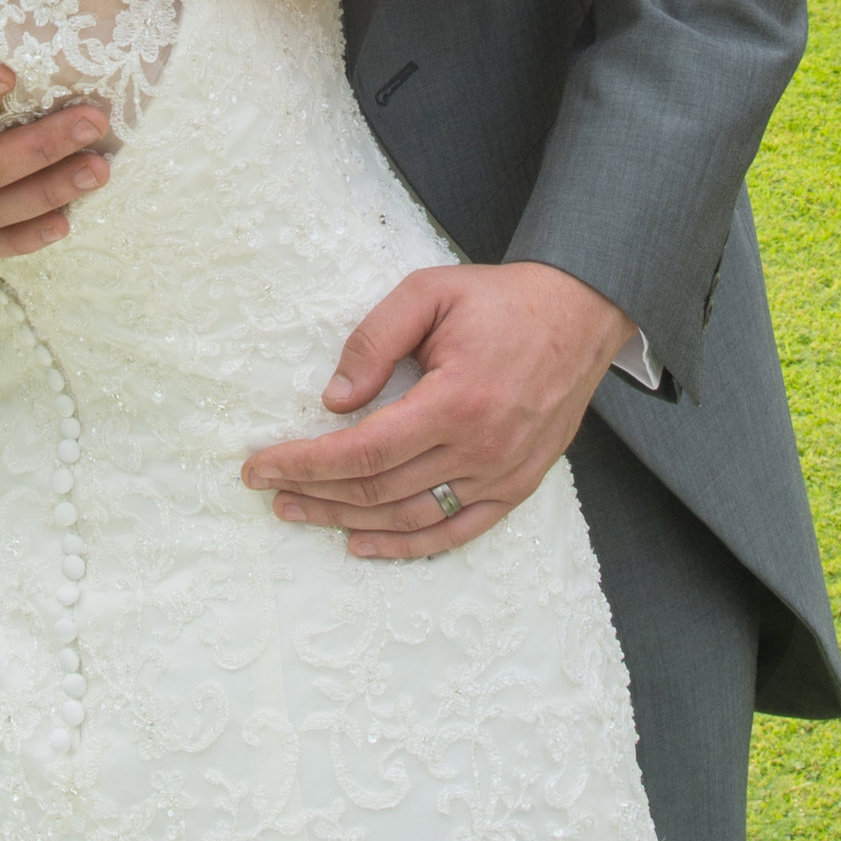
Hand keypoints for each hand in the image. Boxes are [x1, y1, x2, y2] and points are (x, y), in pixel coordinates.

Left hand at [240, 261, 633, 556]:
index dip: (306, 464)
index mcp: (456, 401)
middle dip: (316, 494)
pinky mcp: (517, 485)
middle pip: (379, 491)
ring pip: (410, 517)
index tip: (260, 467)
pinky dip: (407, 547)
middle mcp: (481, 447)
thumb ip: (375, 341)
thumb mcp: (429, 294)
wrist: (580, 314)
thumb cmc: (502, 300)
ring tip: (302, 513)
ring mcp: (502, 473)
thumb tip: (333, 400)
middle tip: (271, 490)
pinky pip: (455, 530)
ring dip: (348, 522)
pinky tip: (364, 544)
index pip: (364, 451)